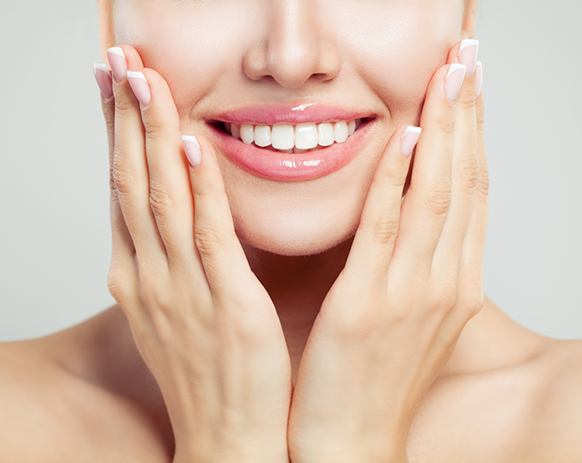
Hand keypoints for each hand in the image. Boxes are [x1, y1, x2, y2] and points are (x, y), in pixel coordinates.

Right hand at [94, 44, 291, 462]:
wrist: (226, 439)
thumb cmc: (207, 374)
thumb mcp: (178, 310)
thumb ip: (176, 261)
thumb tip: (181, 216)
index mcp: (141, 277)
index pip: (123, 191)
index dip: (115, 135)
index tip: (113, 88)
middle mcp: (151, 276)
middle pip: (132, 183)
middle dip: (124, 119)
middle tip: (119, 63)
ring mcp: (184, 289)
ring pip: (160, 200)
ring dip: (151, 137)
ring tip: (145, 82)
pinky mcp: (226, 303)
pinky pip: (209, 237)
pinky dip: (198, 190)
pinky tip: (191, 147)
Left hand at [287, 39, 486, 462]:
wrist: (350, 442)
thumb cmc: (372, 378)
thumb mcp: (406, 316)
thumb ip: (412, 264)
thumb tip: (406, 213)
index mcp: (451, 285)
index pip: (468, 195)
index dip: (472, 137)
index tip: (470, 89)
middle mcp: (442, 284)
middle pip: (462, 184)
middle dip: (468, 118)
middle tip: (469, 60)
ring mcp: (410, 295)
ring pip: (434, 198)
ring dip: (443, 132)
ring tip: (448, 77)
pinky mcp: (366, 307)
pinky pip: (385, 233)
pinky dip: (397, 182)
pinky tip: (404, 138)